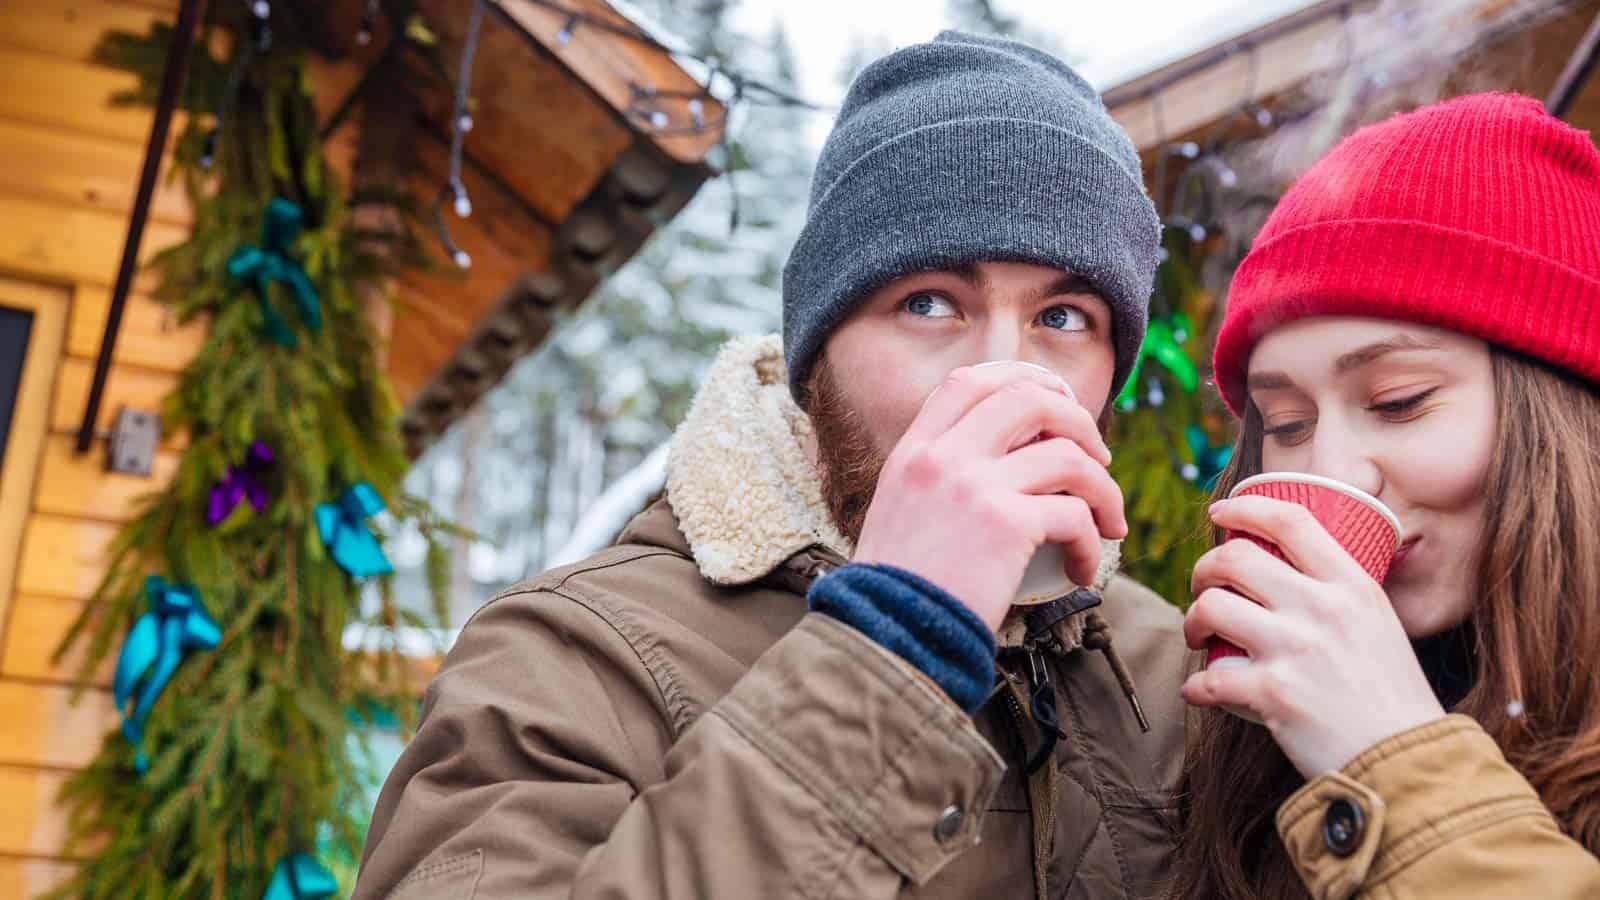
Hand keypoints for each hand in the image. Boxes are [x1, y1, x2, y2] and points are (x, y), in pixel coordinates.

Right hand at [852, 362, 1128, 633]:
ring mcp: (974, 487)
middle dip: (1080, 422)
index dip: (1022, 380)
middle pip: (1029, 400)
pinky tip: (1082, 567)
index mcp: (914, 451)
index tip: (1057, 402)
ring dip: (1104, 489)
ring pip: (1068, 457)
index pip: (969, 382)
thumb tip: (1002, 464)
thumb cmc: (899, 589)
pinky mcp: (1006, 526)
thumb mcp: (899, 511)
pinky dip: (1091, 543)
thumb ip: (936, 479)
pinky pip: (1075, 516)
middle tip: (1099, 459)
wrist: (889, 636)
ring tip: (1108, 522)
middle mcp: (942, 457)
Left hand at [1181, 495, 1445, 776]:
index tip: (1221, 512)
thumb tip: (1291, 575)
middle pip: (1234, 558)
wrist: (1407, 760)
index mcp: (1352, 586)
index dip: (1246, 508)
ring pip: (1210, 608)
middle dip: (1203, 569)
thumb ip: (1340, 597)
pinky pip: (1208, 678)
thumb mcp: (1380, 625)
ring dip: (1191, 621)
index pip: (1291, 521)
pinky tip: (1199, 692)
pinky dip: (1195, 686)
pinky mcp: (1273, 694)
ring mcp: (1295, 649)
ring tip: (1198, 636)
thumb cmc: (1391, 696)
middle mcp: (1322, 608)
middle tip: (1201, 588)